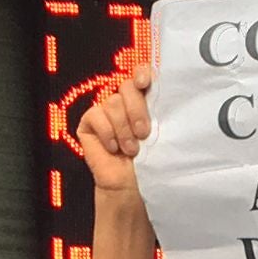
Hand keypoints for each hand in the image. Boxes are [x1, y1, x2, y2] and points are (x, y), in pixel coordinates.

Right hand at [75, 66, 154, 197]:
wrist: (132, 185)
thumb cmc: (150, 161)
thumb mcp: (161, 132)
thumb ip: (160, 109)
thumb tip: (167, 91)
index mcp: (144, 100)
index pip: (141, 73)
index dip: (142, 73)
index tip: (144, 83)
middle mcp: (124, 103)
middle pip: (127, 87)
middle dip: (136, 110)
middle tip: (143, 133)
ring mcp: (105, 111)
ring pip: (112, 102)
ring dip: (124, 129)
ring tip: (131, 149)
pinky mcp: (90, 123)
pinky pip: (96, 115)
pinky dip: (107, 133)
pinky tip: (113, 148)